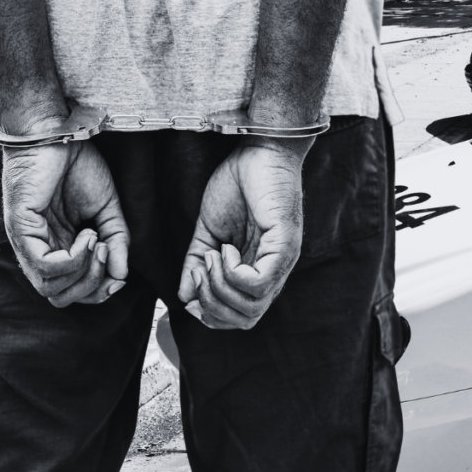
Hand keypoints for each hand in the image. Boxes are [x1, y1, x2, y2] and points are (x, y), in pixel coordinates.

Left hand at [2, 140, 129, 306]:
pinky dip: (73, 259)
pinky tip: (88, 235)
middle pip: (61, 297)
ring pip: (50, 289)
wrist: (60, 133)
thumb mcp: (108, 210)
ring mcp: (27, 242)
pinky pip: (44, 267)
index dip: (99, 290)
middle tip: (109, 252)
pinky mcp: (21, 229)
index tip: (120, 271)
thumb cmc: (79, 166)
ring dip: (85, 272)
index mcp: (58, 247)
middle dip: (94, 286)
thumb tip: (121, 276)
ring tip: (98, 240)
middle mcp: (39, 250)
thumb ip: (117, 242)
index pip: (72, 290)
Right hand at [177, 137, 312, 329]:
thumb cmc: (238, 186)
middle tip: (200, 269)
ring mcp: (282, 260)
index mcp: (258, 270)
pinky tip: (225, 249)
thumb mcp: (209, 230)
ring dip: (219, 288)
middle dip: (211, 305)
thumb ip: (197, 262)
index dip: (210, 312)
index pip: (240, 316)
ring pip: (252, 308)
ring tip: (212, 256)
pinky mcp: (285, 245)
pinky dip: (233, 274)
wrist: (257, 151)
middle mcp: (274, 271)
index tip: (192, 283)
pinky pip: (259, 284)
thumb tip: (185, 296)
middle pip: (246, 320)